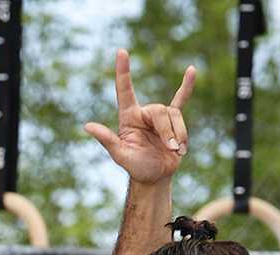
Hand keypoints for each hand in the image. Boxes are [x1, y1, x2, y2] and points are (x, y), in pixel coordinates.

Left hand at [83, 51, 194, 184]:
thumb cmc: (136, 167)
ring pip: (174, 115)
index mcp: (128, 117)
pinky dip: (186, 87)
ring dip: (179, 134)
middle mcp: (143, 114)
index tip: (121, 51)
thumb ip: (107, 140)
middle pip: (159, 111)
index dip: (123, 71)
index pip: (125, 90)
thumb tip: (87, 126)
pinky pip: (181, 100)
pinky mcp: (173, 122)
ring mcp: (159, 117)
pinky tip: (192, 71)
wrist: (155, 177)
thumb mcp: (120, 155)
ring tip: (177, 151)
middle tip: (170, 149)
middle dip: (167, 131)